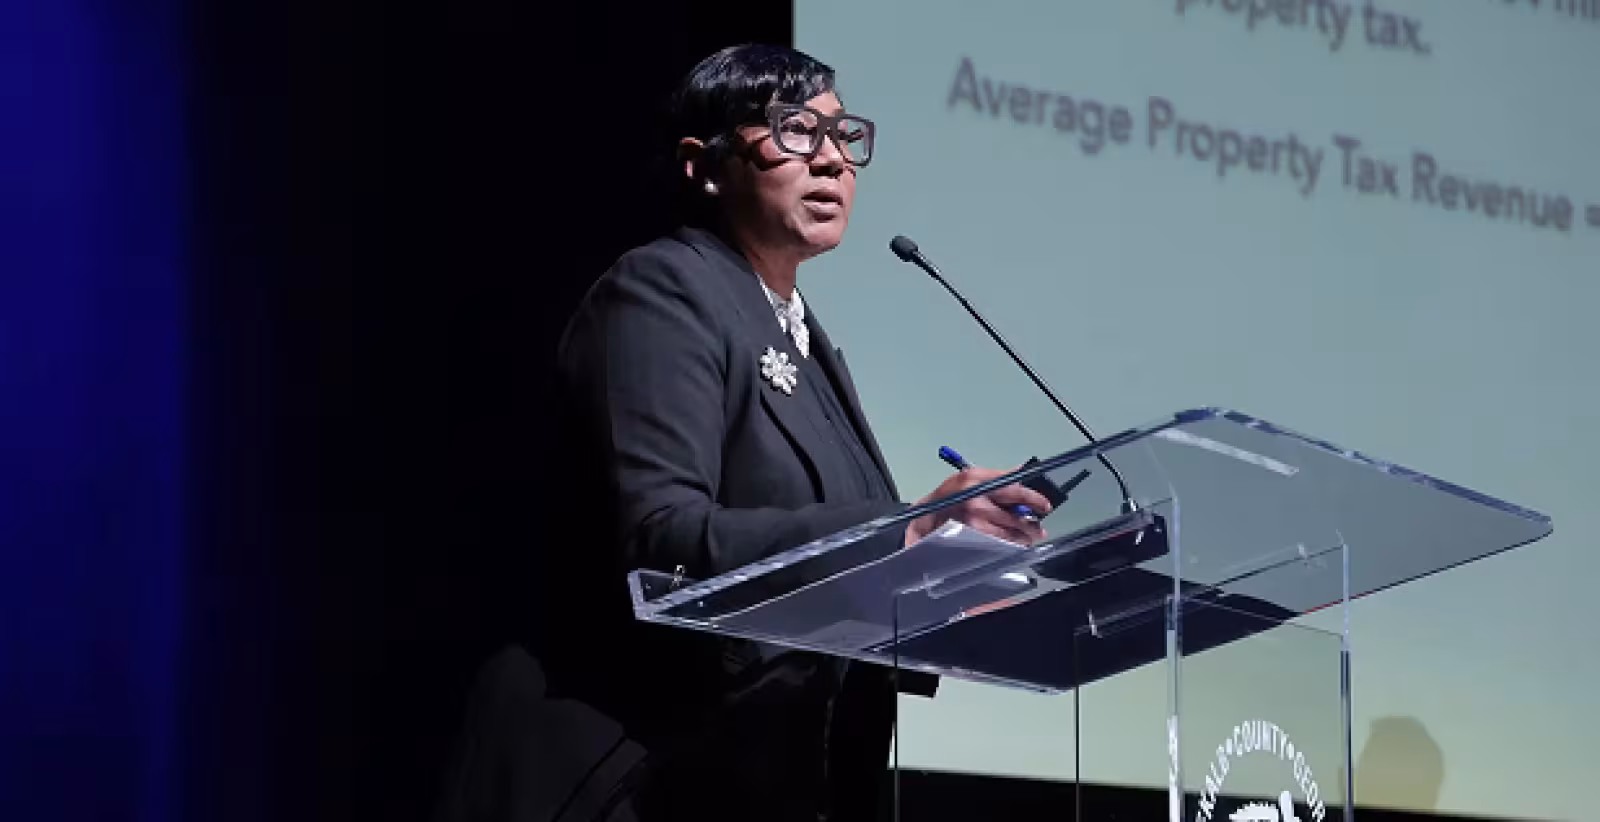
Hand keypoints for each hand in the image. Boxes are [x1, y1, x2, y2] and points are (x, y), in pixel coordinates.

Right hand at [904, 466, 1051, 546]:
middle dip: (1032, 523)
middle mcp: (975, 500)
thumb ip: (998, 476)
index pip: (1013, 489)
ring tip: (1030, 536)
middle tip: (1039, 528)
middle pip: (1015, 515)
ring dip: (1024, 536)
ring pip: (1009, 533)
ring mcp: (973, 521)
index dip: (1033, 498)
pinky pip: (998, 542)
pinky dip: (1010, 543)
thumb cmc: (949, 494)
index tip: (1045, 505)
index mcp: (976, 480)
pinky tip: (1014, 542)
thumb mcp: (971, 476)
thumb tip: (1023, 473)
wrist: (925, 515)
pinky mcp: (971, 536)